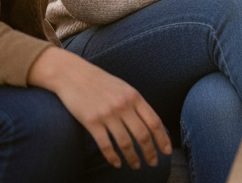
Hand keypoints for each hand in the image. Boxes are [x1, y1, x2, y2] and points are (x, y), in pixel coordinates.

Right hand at [28, 47, 170, 169]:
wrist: (74, 75)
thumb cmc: (101, 83)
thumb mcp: (124, 89)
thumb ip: (137, 104)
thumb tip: (151, 125)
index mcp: (135, 97)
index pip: (154, 121)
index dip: (163, 138)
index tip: (167, 151)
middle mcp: (123, 105)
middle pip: (142, 135)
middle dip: (150, 152)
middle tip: (153, 163)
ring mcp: (107, 114)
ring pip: (125, 143)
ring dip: (132, 158)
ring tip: (136, 166)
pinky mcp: (91, 122)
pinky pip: (105, 145)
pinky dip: (113, 157)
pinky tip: (117, 163)